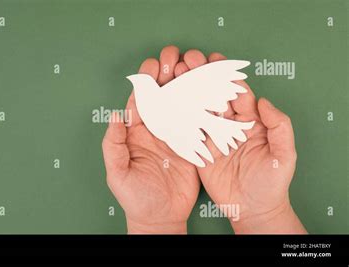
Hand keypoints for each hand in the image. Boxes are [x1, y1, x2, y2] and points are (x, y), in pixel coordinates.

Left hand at [102, 46, 203, 233]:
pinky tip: (210, 89)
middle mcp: (157, 128)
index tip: (152, 65)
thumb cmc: (135, 198)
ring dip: (187, 83)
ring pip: (182, 102)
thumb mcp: (117, 173)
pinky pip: (199, 120)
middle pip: (162, 94)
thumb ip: (113, 143)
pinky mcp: (193, 144)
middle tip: (175, 58)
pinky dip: (205, 104)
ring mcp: (176, 134)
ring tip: (194, 66)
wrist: (160, 217)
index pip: (141, 100)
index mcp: (136, 132)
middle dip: (166, 74)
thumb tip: (114, 114)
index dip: (145, 81)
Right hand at [180, 51, 305, 233]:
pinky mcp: (199, 150)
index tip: (214, 60)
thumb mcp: (283, 155)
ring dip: (187, 90)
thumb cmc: (272, 183)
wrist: (253, 209)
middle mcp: (229, 125)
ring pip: (199, 108)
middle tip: (189, 60)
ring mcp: (212, 137)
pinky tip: (168, 99)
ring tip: (175, 73)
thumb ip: (280, 126)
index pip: (237, 93)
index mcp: (250, 122)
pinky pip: (188, 130)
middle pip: (214, 95)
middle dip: (202, 76)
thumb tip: (263, 101)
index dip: (226, 76)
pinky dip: (177, 114)